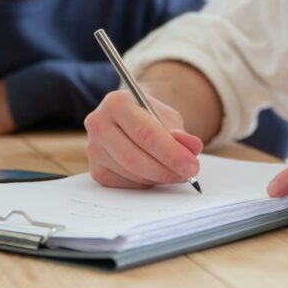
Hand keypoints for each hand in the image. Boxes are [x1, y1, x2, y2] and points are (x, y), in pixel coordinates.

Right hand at [84, 89, 203, 188]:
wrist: (131, 120)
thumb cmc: (150, 118)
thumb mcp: (168, 118)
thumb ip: (180, 133)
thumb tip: (193, 148)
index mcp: (116, 103)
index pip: (144, 133)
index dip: (170, 153)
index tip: (192, 165)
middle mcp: (98, 124)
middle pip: (133, 157)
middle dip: (166, 170)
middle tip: (189, 175)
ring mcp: (93, 149)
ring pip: (130, 172)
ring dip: (159, 177)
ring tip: (177, 173)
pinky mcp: (96, 170)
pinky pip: (125, 183)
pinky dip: (147, 182)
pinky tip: (157, 174)